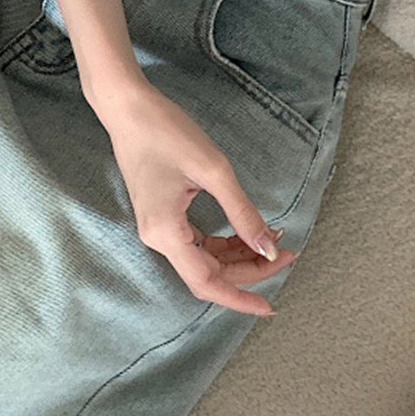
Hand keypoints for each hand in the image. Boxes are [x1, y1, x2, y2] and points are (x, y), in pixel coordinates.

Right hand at [99, 76, 297, 316]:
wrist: (128, 108)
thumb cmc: (166, 132)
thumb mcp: (213, 171)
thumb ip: (243, 213)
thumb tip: (268, 248)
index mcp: (165, 232)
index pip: (206, 283)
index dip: (240, 298)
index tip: (269, 307)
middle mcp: (157, 237)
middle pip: (208, 274)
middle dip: (250, 270)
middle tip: (286, 252)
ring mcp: (157, 228)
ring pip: (204, 259)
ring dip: (239, 256)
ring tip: (273, 240)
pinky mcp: (161, 216)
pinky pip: (196, 243)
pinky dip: (224, 242)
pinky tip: (247, 231)